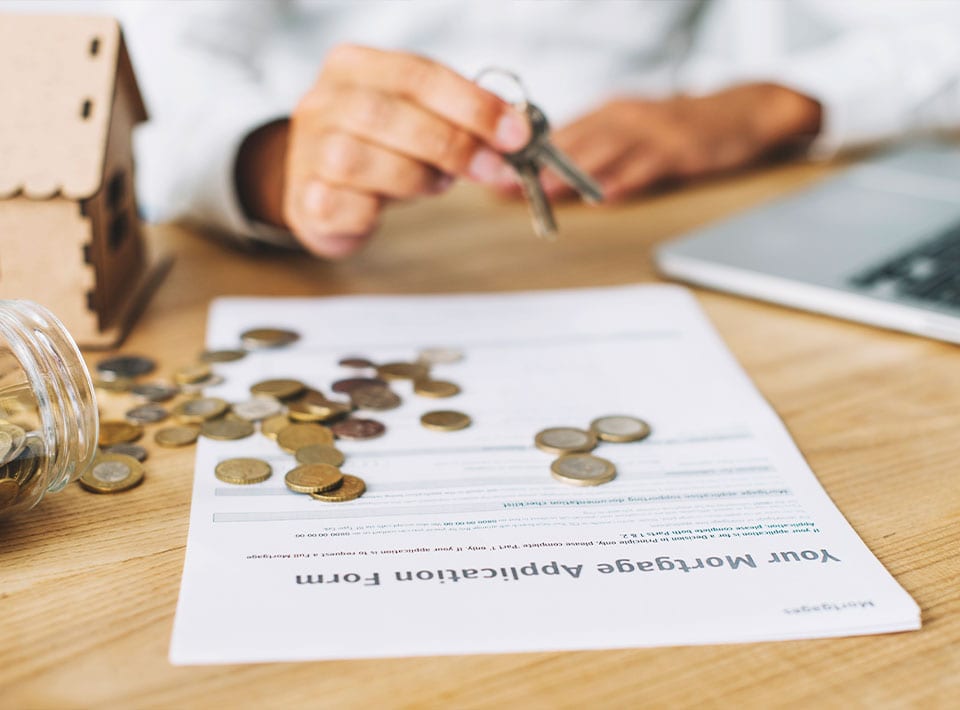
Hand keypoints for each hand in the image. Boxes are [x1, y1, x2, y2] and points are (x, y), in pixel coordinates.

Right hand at [236, 44, 530, 257]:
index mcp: (354, 66)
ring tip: (435, 184)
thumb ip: (459, 118)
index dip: (472, 104)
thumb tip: (518, 134)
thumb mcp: (418, 118)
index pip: (417, 74)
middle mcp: (323, 102)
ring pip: (360, 159)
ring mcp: (306, 150)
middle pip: (388, 114)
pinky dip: (375, 210)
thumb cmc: (380, 149)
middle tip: (491, 168)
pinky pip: (344, 205)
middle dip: (451, 143)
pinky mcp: (303, 199)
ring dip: (414, 176)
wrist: (321, 189)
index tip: (515, 134)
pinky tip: (384, 208)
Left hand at [494, 83, 820, 201]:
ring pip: (606, 152)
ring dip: (572, 173)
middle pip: (575, 142)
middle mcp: (626, 117)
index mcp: (610, 113)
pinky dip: (627, 179)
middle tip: (506, 184)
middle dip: (537, 165)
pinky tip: (606, 194)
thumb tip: (550, 167)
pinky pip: (650, 165)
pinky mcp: (681, 150)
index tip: (494, 169)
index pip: (560, 133)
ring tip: (543, 191)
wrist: (742, 113)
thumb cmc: (681, 126)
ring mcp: (654, 133)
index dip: (525, 153)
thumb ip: (595, 144)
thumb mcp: (633, 127)